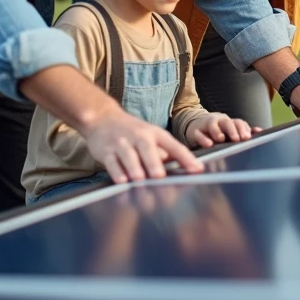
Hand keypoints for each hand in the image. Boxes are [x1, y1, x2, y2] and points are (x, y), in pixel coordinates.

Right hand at [78, 106, 202, 183]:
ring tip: (139, 179)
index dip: (185, 157)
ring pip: (128, 155)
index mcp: (154, 134)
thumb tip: (184, 168)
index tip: (197, 169)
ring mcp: (121, 143)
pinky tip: (121, 181)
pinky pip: (111, 162)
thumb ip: (166, 152)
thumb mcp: (151, 136)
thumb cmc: (133, 132)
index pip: (173, 145)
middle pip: (147, 148)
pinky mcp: (106, 151)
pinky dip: (116, 171)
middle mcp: (139, 137)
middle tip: (160, 176)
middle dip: (153, 162)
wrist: (103, 117)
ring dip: (134, 168)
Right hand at [185, 113, 260, 147]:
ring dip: (217, 131)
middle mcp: (219, 122)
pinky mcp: (195, 131)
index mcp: (230, 122)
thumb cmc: (219, 131)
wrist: (197, 126)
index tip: (247, 137)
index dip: (243, 129)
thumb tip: (260, 132)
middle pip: (227, 122)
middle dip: (232, 130)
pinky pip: (198, 134)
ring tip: (221, 139)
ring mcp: (207, 125)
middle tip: (237, 139)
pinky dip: (203, 138)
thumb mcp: (231, 131)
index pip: (238, 123)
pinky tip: (208, 144)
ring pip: (212, 125)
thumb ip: (244, 132)